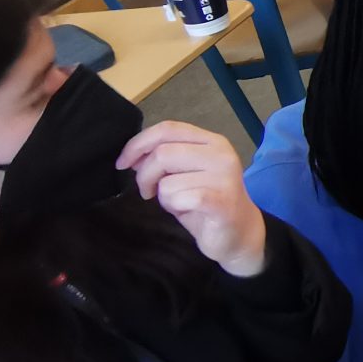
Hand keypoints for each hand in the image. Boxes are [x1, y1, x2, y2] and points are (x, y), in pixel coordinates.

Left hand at [117, 121, 266, 275]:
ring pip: (167, 182)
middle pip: (163, 153)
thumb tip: (133, 156)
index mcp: (212, 141)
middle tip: (148, 191)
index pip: (168, 129)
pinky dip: (174, 207)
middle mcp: (221, 154)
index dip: (138, 143)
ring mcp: (224, 177)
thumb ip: (164, 159)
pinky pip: (179, 199)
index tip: (123, 163)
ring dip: (163, 197)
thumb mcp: (184, 173)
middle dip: (145, 175)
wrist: (239, 232)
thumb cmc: (207, 202)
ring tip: (177, 203)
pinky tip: (186, 211)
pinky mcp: (221, 201)